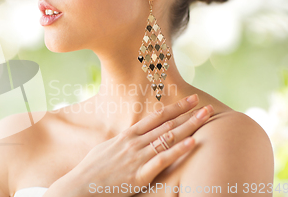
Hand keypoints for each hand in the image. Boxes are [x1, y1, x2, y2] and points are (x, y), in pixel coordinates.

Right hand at [60, 94, 213, 196]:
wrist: (80, 187)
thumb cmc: (91, 170)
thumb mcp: (106, 149)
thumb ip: (122, 142)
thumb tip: (129, 137)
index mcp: (127, 136)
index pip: (155, 117)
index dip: (175, 108)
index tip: (190, 100)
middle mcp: (134, 143)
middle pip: (166, 125)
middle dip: (187, 113)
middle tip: (205, 105)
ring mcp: (137, 158)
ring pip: (168, 138)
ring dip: (189, 126)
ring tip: (206, 117)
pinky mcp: (139, 175)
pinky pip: (162, 159)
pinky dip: (178, 150)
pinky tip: (192, 143)